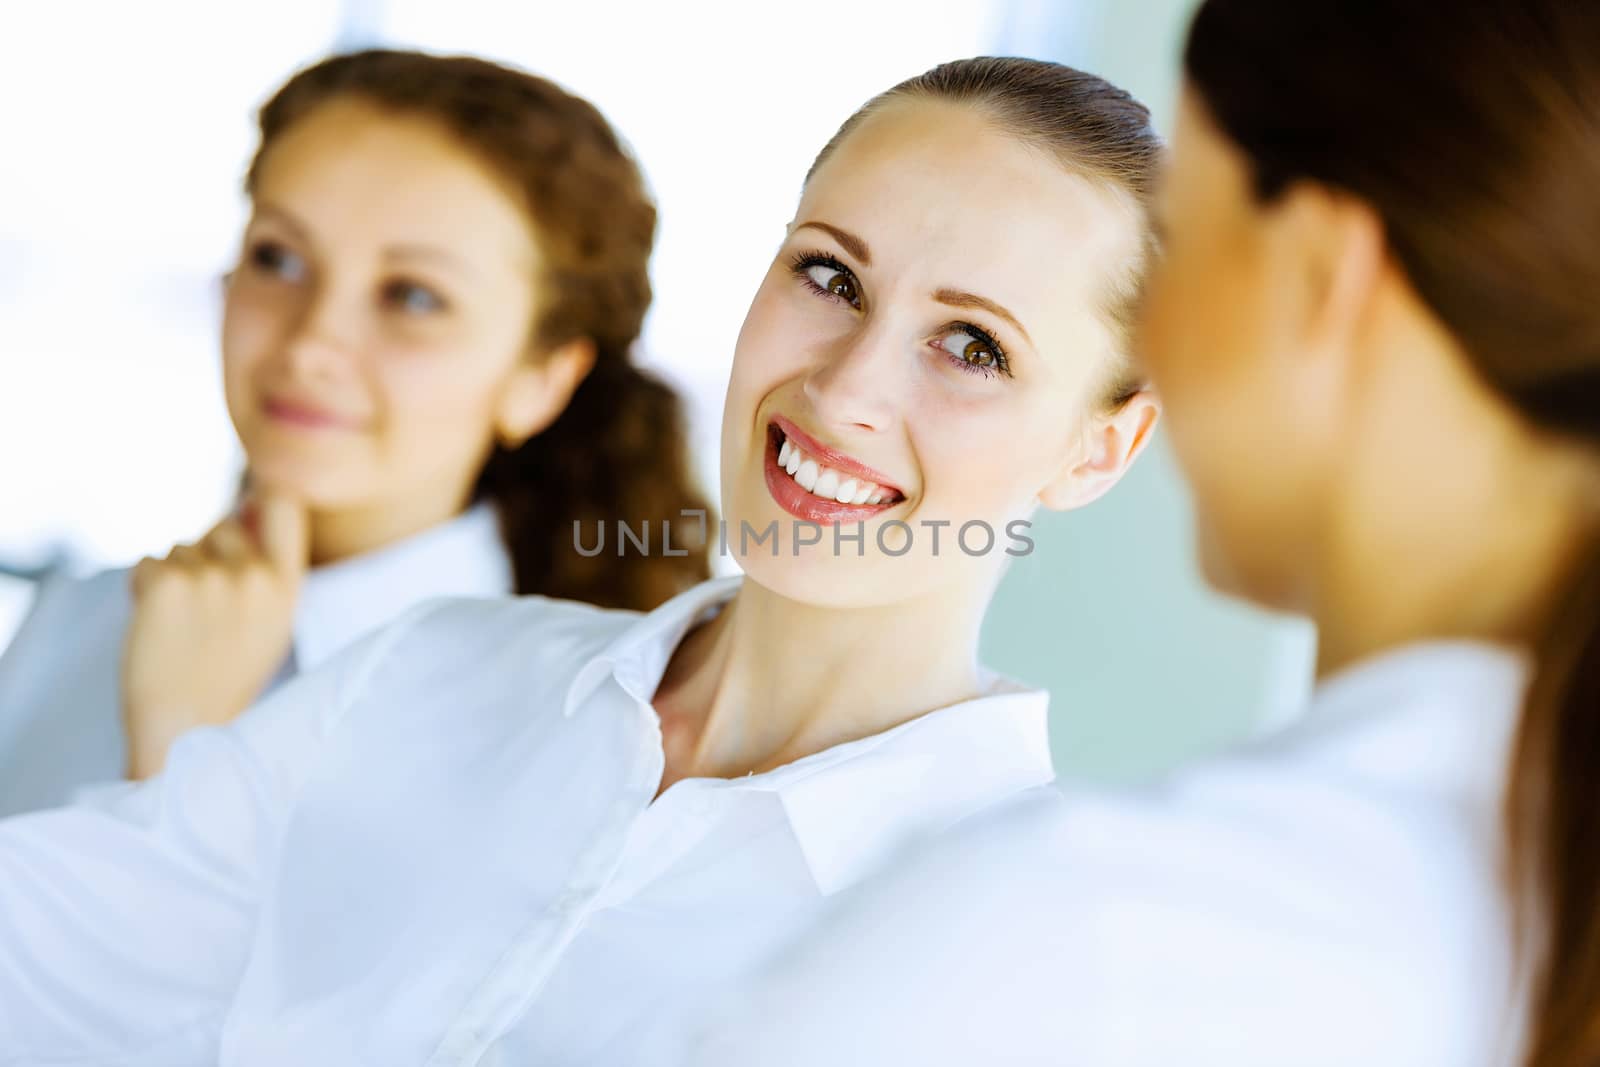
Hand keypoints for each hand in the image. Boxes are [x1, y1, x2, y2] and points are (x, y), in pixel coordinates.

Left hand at [121, 491, 309, 778]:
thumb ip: (265, 564)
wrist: (186, 727)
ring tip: (183, 625)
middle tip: (204, 610)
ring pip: (180, 549)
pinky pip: (148, 564)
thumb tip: (243, 502)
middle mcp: (255, 575)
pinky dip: (143, 590)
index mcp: (287, 585)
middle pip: (220, 527)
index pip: (284, 503)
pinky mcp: (167, 584)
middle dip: (206, 556)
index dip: (262, 497)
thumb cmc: (226, 674)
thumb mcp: (270, 621)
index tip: (247, 516)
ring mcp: (211, 578)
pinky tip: (157, 625)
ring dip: (173, 578)